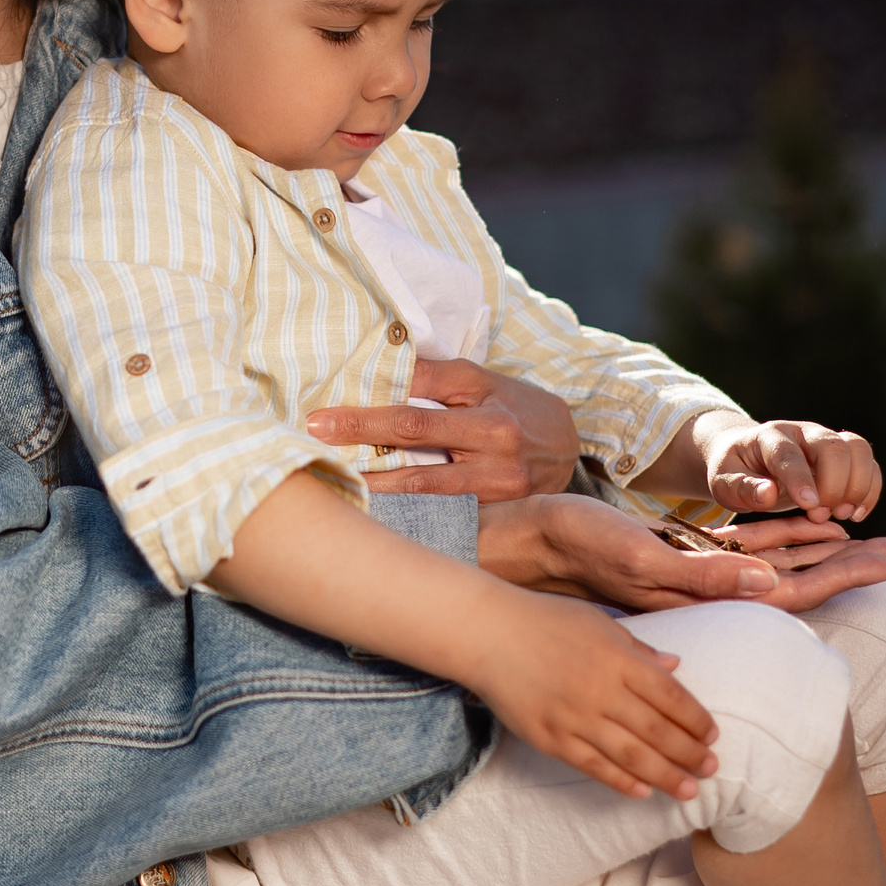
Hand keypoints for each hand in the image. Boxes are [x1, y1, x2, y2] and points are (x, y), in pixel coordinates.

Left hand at [305, 359, 579, 500]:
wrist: (571, 447)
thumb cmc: (514, 406)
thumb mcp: (482, 381)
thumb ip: (434, 378)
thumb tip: (380, 370)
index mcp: (487, 405)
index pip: (417, 404)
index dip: (366, 413)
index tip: (321, 418)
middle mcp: (495, 446)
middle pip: (415, 442)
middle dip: (360, 441)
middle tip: (315, 442)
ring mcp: (497, 486)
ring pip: (424, 489)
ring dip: (375, 486)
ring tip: (334, 482)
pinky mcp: (496, 515)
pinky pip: (442, 514)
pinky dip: (406, 514)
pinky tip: (373, 514)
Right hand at [477, 589, 719, 800]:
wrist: (487, 632)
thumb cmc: (545, 620)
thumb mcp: (598, 622)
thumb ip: (638, 648)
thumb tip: (676, 665)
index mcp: (619, 658)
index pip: (671, 697)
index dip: (696, 721)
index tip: (713, 736)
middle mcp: (601, 690)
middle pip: (658, 732)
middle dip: (690, 754)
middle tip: (711, 769)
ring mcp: (574, 717)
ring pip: (631, 756)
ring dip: (665, 776)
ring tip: (689, 790)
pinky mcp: (550, 737)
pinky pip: (592, 766)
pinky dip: (620, 781)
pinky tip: (642, 791)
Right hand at [479, 494, 885, 615]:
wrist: (541, 541)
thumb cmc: (585, 548)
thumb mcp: (643, 560)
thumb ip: (705, 575)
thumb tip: (771, 583)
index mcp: (714, 594)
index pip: (802, 588)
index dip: (853, 571)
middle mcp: (719, 589)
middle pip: (807, 576)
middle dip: (860, 562)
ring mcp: (707, 575)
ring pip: (786, 561)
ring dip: (834, 549)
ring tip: (882, 540)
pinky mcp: (692, 558)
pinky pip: (757, 551)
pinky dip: (793, 540)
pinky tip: (816, 530)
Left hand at [692, 410, 882, 522]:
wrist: (746, 457)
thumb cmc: (733, 472)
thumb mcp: (723, 483)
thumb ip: (742, 488)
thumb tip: (767, 493)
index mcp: (769, 437)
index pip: (789, 453)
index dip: (801, 478)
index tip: (810, 505)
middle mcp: (802, 432)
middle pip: (832, 446)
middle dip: (833, 485)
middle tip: (820, 516)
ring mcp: (825, 440)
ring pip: (857, 449)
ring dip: (858, 485)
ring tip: (843, 514)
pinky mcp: (843, 454)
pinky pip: (868, 463)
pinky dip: (870, 489)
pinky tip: (856, 513)